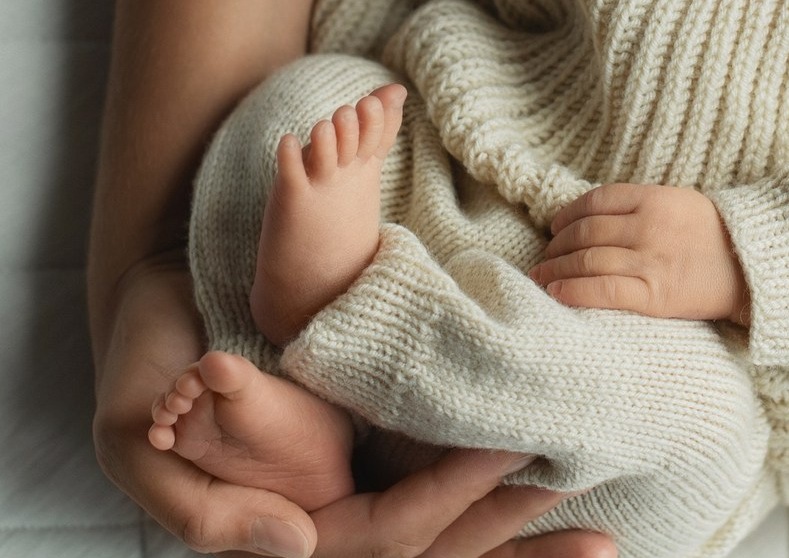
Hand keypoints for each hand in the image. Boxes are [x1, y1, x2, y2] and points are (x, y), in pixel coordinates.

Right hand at [92, 255, 615, 556]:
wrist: (159, 303)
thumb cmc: (144, 369)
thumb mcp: (142, 442)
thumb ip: (206, 511)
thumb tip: (300, 547)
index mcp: (288, 528)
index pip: (387, 535)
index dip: (451, 498)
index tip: (513, 446)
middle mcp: (330, 518)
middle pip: (436, 554)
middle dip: (516, 550)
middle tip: (600, 533)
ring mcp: (354, 485)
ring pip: (450, 530)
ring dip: (522, 533)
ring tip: (600, 527)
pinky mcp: (370, 444)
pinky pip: (438, 476)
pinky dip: (493, 489)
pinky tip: (553, 475)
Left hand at [530, 184, 750, 324]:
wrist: (756, 268)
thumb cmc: (717, 236)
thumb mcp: (680, 203)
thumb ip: (642, 206)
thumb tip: (596, 218)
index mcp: (654, 198)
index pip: (596, 201)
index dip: (567, 214)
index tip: (554, 227)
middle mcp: (648, 225)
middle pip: (586, 232)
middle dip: (556, 246)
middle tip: (543, 257)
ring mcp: (651, 260)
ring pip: (588, 261)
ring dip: (556, 271)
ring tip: (540, 278)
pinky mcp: (656, 295)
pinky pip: (604, 291)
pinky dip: (574, 292)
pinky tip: (557, 295)